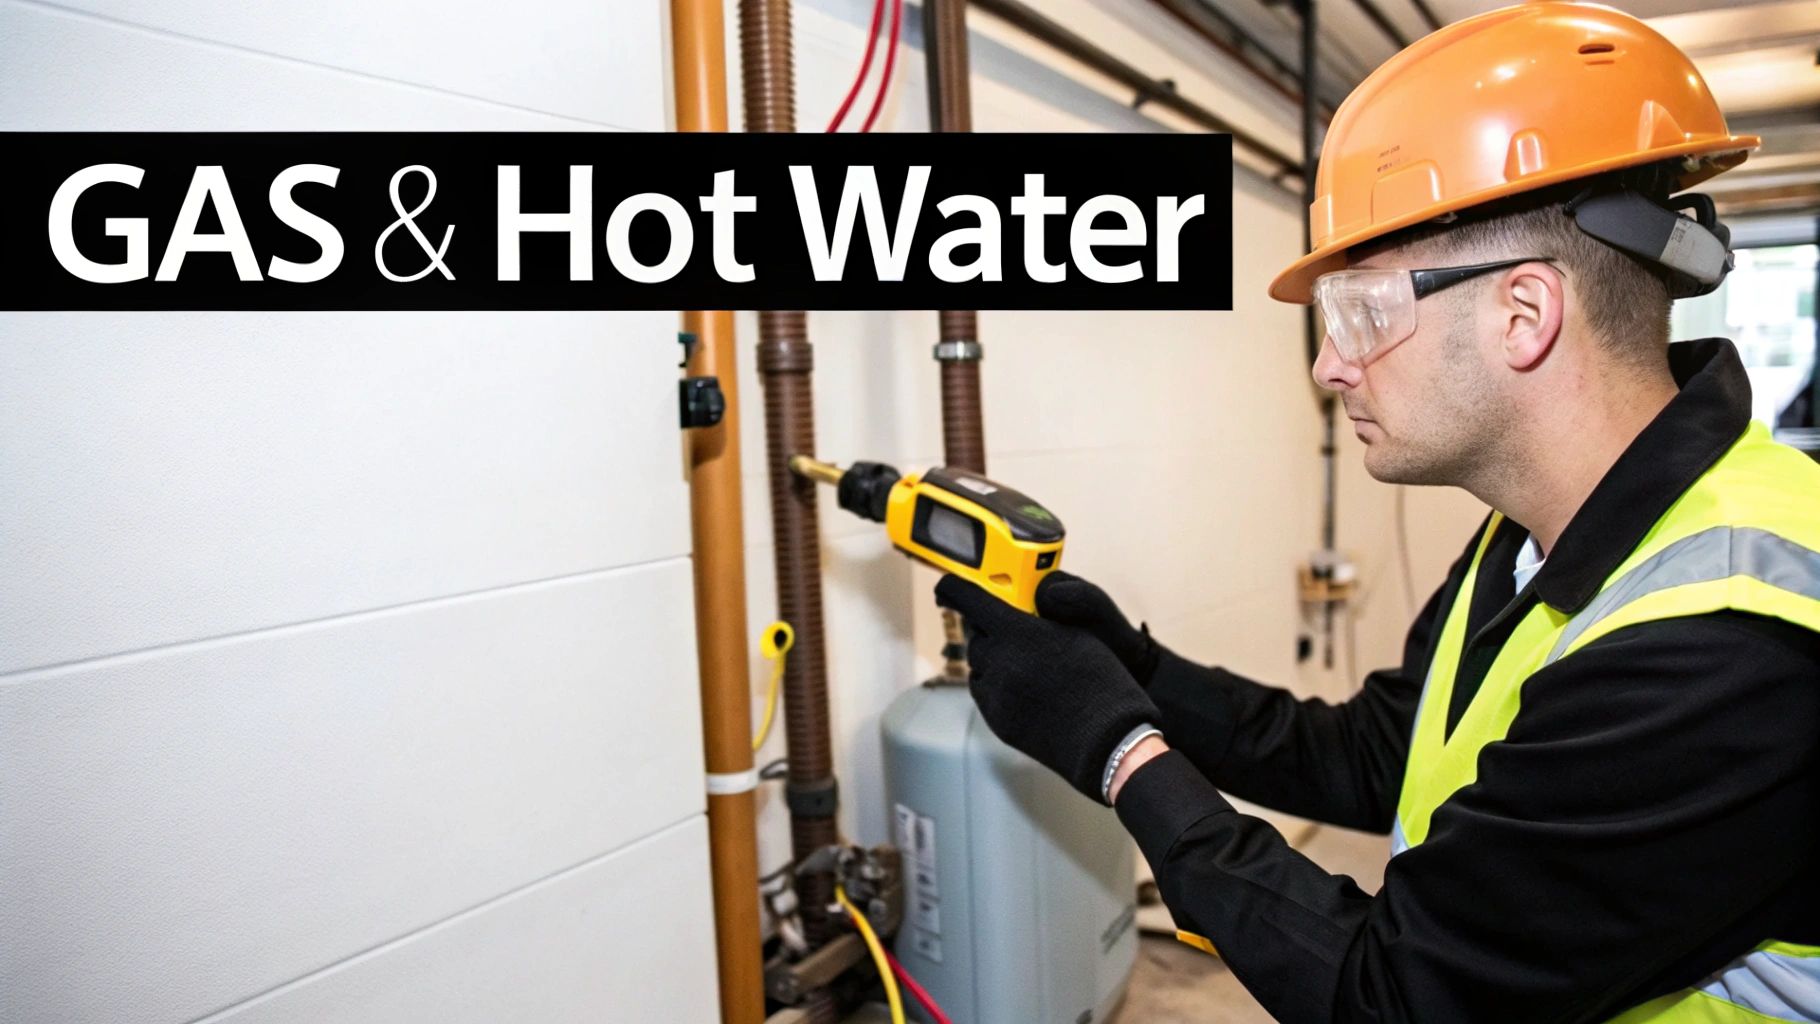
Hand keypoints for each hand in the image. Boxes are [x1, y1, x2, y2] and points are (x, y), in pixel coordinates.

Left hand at [935, 574, 1161, 802]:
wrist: (1108, 739)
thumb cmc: (1102, 682)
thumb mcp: (1077, 633)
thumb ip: (1040, 618)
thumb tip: (1018, 610)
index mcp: (1019, 632)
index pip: (969, 600)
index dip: (954, 590)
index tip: (947, 588)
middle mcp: (999, 661)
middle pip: (976, 636)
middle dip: (988, 631)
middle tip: (1009, 633)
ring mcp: (995, 694)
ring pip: (978, 667)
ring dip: (992, 660)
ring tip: (1024, 666)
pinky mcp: (996, 720)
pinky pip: (984, 693)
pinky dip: (995, 686)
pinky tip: (1023, 690)